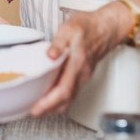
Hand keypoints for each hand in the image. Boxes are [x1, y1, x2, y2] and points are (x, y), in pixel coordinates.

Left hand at [30, 2, 128, 116]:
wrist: (106, 27)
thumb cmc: (88, 27)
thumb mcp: (69, 28)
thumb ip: (58, 43)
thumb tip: (50, 56)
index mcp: (77, 63)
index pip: (64, 90)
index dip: (49, 103)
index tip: (36, 109)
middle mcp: (82, 74)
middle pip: (66, 101)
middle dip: (48, 110)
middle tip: (32, 112)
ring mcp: (84, 77)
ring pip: (69, 99)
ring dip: (54, 107)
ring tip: (38, 107)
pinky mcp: (84, 76)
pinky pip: (72, 93)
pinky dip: (60, 100)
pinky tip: (50, 97)